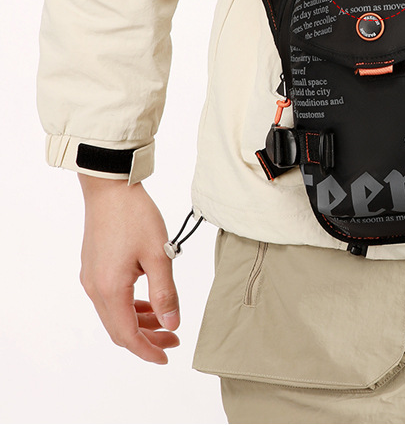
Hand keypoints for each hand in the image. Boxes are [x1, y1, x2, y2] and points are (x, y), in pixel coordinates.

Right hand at [78, 176, 180, 364]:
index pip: (128, 335)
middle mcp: (96, 288)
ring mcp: (92, 278)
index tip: (167, 356)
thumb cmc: (134, 215)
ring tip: (165, 320)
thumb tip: (171, 323)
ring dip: (139, 321)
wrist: (109, 187)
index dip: (148, 350)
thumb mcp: (158, 254)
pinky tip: (147, 299)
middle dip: (147, 338)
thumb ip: (165, 292)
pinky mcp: (93, 267)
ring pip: (114, 314)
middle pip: (119, 329)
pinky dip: (129, 306)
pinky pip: (110, 298)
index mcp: (111, 290)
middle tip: (173, 338)